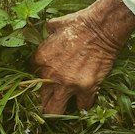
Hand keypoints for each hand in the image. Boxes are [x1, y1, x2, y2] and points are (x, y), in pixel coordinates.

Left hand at [33, 0, 134, 114]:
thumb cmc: (79, 23)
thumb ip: (47, 34)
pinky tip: (85, 100)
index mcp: (40, 59)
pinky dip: (84, 105)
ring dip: (61, 109)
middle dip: (46, 101)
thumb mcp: (55, 25)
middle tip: (54, 100)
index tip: (48, 80)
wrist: (102, 27)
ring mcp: (68, 83)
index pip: (32, 78)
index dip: (41, 80)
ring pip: (56, 110)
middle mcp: (50, 75)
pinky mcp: (86, 88)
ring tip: (66, 106)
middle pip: (41, 99)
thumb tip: (46, 32)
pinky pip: (82, 106)